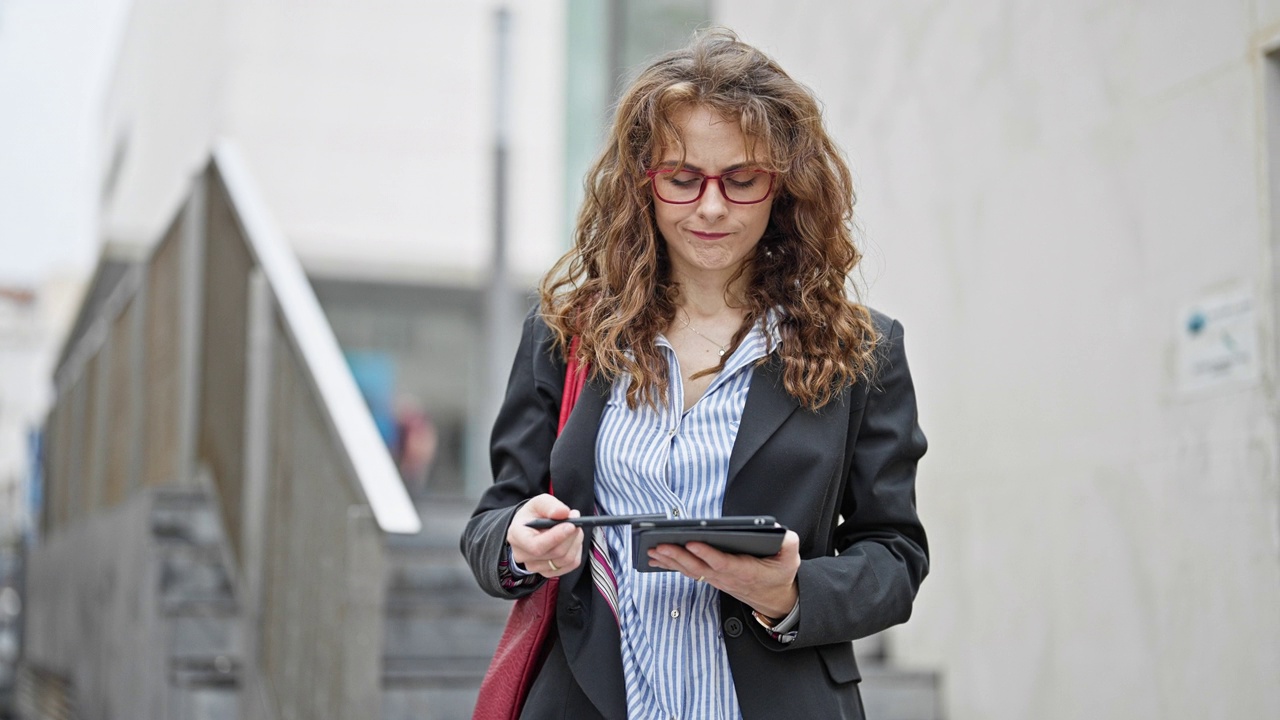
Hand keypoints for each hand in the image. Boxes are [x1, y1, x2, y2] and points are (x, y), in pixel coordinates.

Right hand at [506, 494, 582, 577]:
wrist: (531, 527)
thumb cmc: (534, 515)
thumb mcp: (538, 503)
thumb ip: (550, 505)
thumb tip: (563, 513)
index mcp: (516, 536)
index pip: (536, 545)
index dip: (556, 537)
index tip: (571, 525)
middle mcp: (522, 555)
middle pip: (555, 553)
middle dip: (571, 536)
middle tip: (578, 521)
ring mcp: (534, 566)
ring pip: (565, 560)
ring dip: (576, 542)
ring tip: (575, 527)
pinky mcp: (548, 572)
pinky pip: (570, 565)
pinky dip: (576, 551)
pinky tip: (573, 540)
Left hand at [648, 530, 800, 618]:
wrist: (774, 598)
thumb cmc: (779, 575)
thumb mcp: (791, 559)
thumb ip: (788, 544)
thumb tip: (781, 534)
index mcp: (746, 571)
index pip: (722, 563)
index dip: (706, 553)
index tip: (692, 542)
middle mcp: (727, 577)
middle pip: (699, 567)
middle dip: (678, 555)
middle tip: (659, 545)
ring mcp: (717, 579)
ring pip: (690, 571)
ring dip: (670, 561)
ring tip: (651, 549)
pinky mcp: (711, 578)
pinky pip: (688, 572)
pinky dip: (671, 565)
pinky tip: (656, 558)